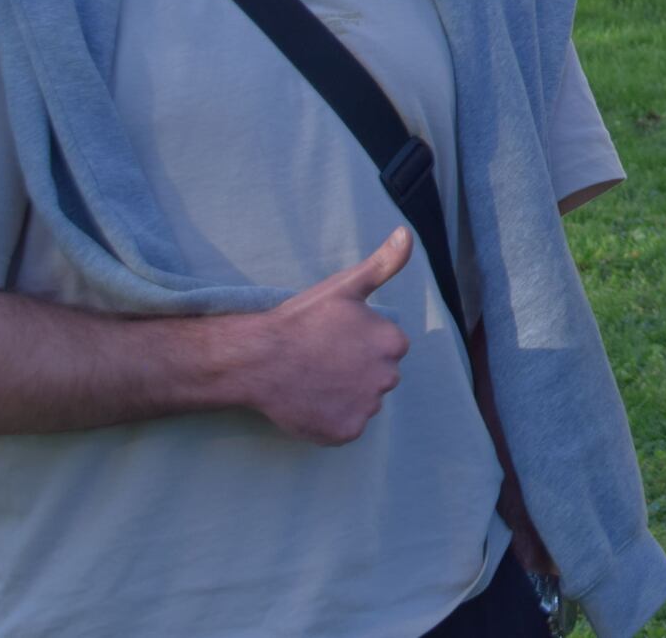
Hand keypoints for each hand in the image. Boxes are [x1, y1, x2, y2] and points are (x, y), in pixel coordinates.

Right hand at [240, 229, 414, 444]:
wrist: (258, 359)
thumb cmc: (301, 320)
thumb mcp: (346, 286)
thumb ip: (384, 263)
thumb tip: (407, 233)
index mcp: (393, 343)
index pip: (387, 348)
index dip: (359, 344)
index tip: (334, 339)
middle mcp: (389, 377)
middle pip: (378, 376)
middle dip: (356, 370)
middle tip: (321, 360)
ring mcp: (367, 408)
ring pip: (363, 401)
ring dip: (345, 394)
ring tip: (313, 380)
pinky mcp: (346, 432)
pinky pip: (346, 426)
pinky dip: (332, 418)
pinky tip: (311, 402)